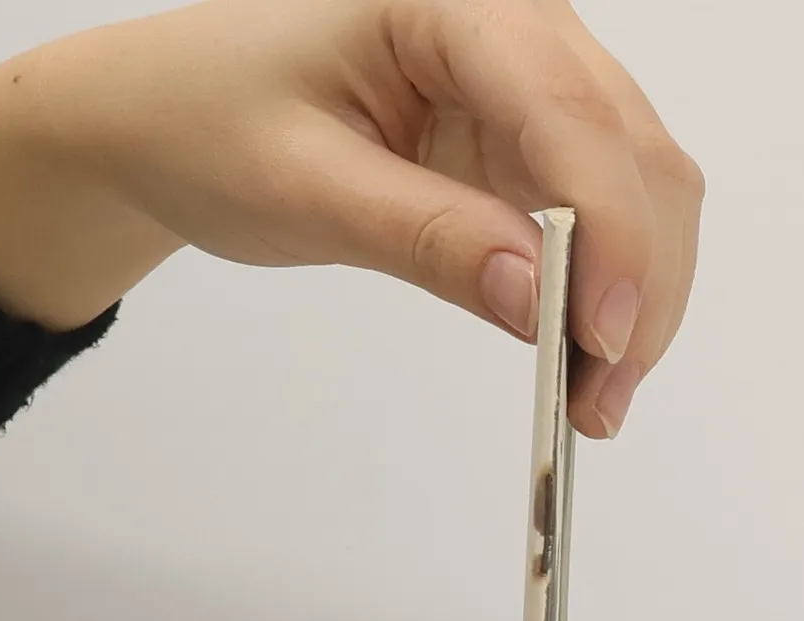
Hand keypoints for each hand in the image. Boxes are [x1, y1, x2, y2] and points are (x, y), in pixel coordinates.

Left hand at [0, 0, 703, 437]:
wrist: (164, 116)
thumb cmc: (208, 120)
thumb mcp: (305, 186)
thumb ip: (427, 237)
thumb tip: (536, 301)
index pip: (569, 114)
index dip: (607, 232)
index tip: (599, 338)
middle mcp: (514, 24)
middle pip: (632, 150)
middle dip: (637, 282)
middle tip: (602, 399)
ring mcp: (530, 84)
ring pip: (639, 185)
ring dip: (636, 296)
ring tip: (594, 399)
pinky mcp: (524, 143)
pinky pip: (601, 214)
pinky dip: (607, 290)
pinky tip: (583, 357)